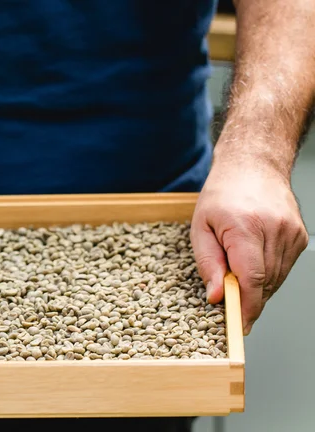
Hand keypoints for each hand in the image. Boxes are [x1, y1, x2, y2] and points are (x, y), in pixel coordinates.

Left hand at [191, 161, 307, 335]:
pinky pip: (284, 267)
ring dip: (257, 285)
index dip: (247, 306)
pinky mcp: (300, 236)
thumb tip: (216, 296)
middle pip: (266, 282)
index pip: (252, 278)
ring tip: (237, 269)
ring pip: (277, 278)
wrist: (252, 166)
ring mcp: (292, 233)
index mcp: (245, 227)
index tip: (239, 326)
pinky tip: (253, 259)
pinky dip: (268, 273)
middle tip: (229, 301)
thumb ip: (207, 264)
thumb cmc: (221, 195)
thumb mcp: (200, 228)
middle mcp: (274, 230)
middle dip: (247, 298)